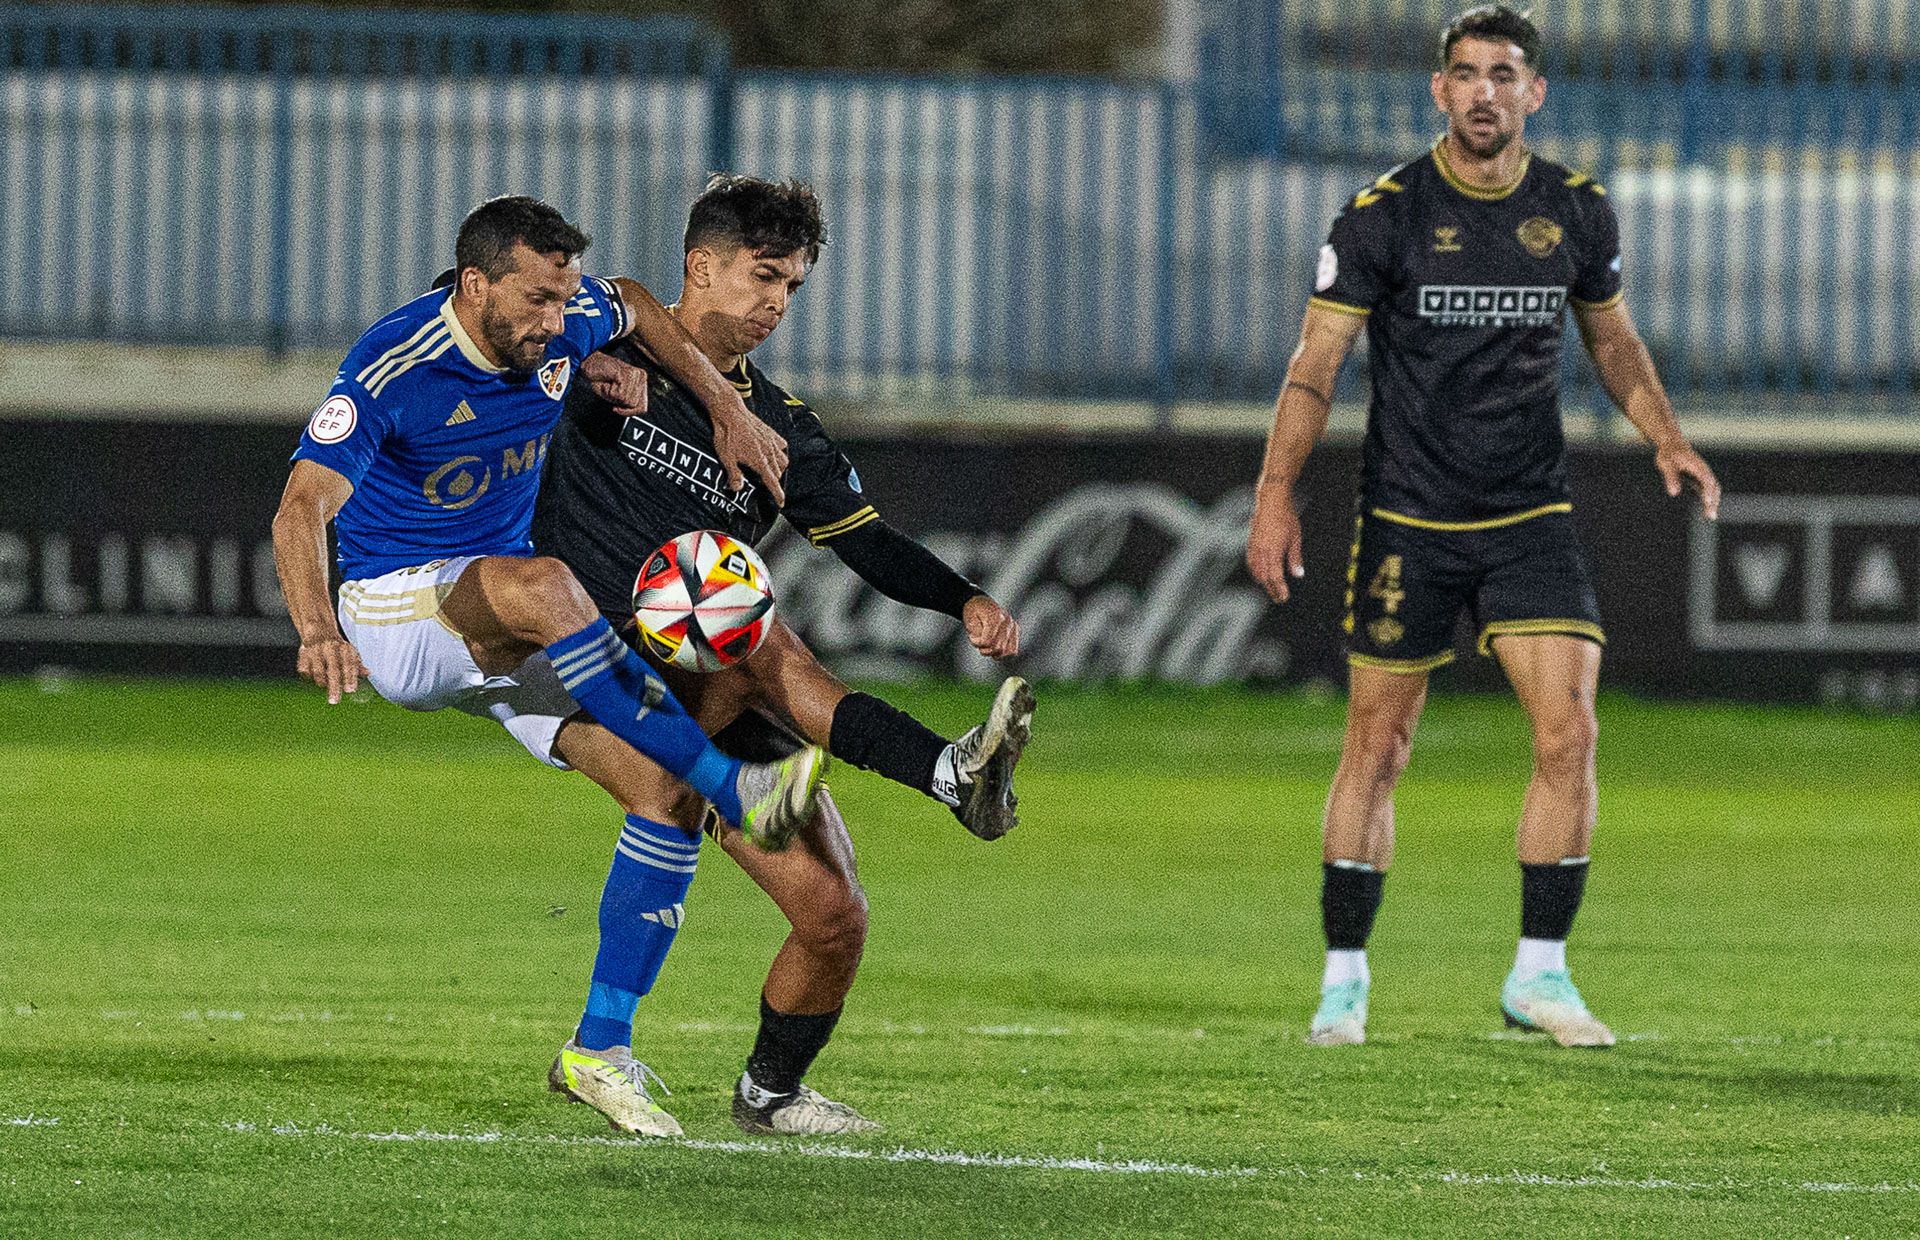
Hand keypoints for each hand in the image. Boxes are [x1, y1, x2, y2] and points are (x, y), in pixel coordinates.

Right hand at [296, 632, 369, 704]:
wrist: (319, 632)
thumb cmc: (338, 648)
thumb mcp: (350, 653)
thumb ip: (358, 665)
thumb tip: (368, 673)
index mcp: (345, 649)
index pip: (349, 665)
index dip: (350, 678)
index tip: (350, 690)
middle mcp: (330, 649)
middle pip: (333, 671)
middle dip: (334, 687)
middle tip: (334, 701)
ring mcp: (316, 651)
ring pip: (318, 672)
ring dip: (322, 682)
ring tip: (324, 683)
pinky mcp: (303, 654)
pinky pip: (305, 671)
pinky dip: (309, 677)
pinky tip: (313, 674)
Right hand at [580, 351, 647, 415]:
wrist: (590, 363)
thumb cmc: (602, 380)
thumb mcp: (616, 397)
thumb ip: (627, 405)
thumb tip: (631, 411)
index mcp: (642, 382)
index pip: (642, 408)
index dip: (628, 412)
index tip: (616, 408)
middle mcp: (641, 376)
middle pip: (633, 405)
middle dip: (618, 402)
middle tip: (611, 389)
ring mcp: (635, 374)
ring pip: (626, 400)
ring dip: (612, 395)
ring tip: (609, 384)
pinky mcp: (626, 373)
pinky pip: (619, 394)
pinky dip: (609, 391)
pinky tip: (607, 382)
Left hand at [710, 389, 788, 506]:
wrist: (730, 412)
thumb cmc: (726, 434)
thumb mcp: (726, 458)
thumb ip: (734, 475)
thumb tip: (738, 489)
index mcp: (760, 461)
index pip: (772, 482)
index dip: (777, 494)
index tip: (781, 503)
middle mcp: (770, 452)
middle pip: (778, 473)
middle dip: (774, 481)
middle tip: (766, 485)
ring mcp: (772, 442)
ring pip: (783, 460)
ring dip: (779, 469)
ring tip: (770, 471)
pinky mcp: (771, 433)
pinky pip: (782, 446)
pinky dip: (780, 452)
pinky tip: (773, 453)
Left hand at [962, 595, 1019, 657]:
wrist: (981, 602)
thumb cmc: (973, 611)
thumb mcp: (968, 619)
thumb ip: (975, 631)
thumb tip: (984, 643)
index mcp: (995, 616)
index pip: (987, 641)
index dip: (977, 643)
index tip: (972, 636)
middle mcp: (1007, 620)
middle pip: (996, 648)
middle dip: (984, 649)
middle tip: (978, 640)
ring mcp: (1013, 625)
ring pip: (1006, 651)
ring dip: (993, 652)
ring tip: (987, 643)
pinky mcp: (1015, 630)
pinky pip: (1012, 651)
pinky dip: (1003, 652)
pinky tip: (995, 646)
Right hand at [1246, 484, 1306, 602]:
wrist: (1271, 501)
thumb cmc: (1286, 518)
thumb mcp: (1295, 538)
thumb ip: (1295, 558)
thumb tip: (1298, 575)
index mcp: (1274, 550)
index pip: (1275, 576)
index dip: (1279, 589)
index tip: (1284, 597)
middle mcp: (1262, 551)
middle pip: (1265, 577)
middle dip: (1272, 589)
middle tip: (1279, 598)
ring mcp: (1254, 547)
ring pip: (1256, 571)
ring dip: (1263, 582)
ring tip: (1271, 589)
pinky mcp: (1250, 543)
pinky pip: (1251, 563)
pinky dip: (1255, 572)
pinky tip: (1260, 576)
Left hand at [1654, 439, 1720, 519]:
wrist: (1672, 445)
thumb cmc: (1668, 454)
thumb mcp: (1665, 464)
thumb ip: (1670, 477)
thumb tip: (1674, 493)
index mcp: (1697, 466)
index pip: (1706, 479)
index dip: (1708, 491)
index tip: (1707, 502)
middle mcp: (1704, 471)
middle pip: (1713, 487)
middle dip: (1713, 501)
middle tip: (1710, 516)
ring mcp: (1704, 475)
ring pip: (1713, 489)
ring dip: (1714, 502)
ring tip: (1710, 517)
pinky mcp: (1701, 479)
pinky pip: (1708, 490)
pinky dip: (1710, 499)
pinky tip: (1706, 510)